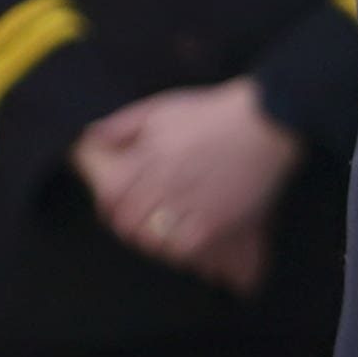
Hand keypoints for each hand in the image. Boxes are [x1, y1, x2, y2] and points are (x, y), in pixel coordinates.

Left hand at [71, 82, 300, 292]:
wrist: (267, 120)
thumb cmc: (215, 112)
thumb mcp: (163, 107)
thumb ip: (123, 123)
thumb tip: (90, 136)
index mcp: (150, 155)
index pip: (112, 195)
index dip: (108, 208)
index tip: (115, 210)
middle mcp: (166, 180)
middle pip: (129, 221)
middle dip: (129, 227)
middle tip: (140, 227)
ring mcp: (191, 202)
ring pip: (153, 238)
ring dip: (153, 240)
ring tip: (163, 235)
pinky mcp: (217, 220)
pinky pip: (185, 248)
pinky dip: (180, 249)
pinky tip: (187, 240)